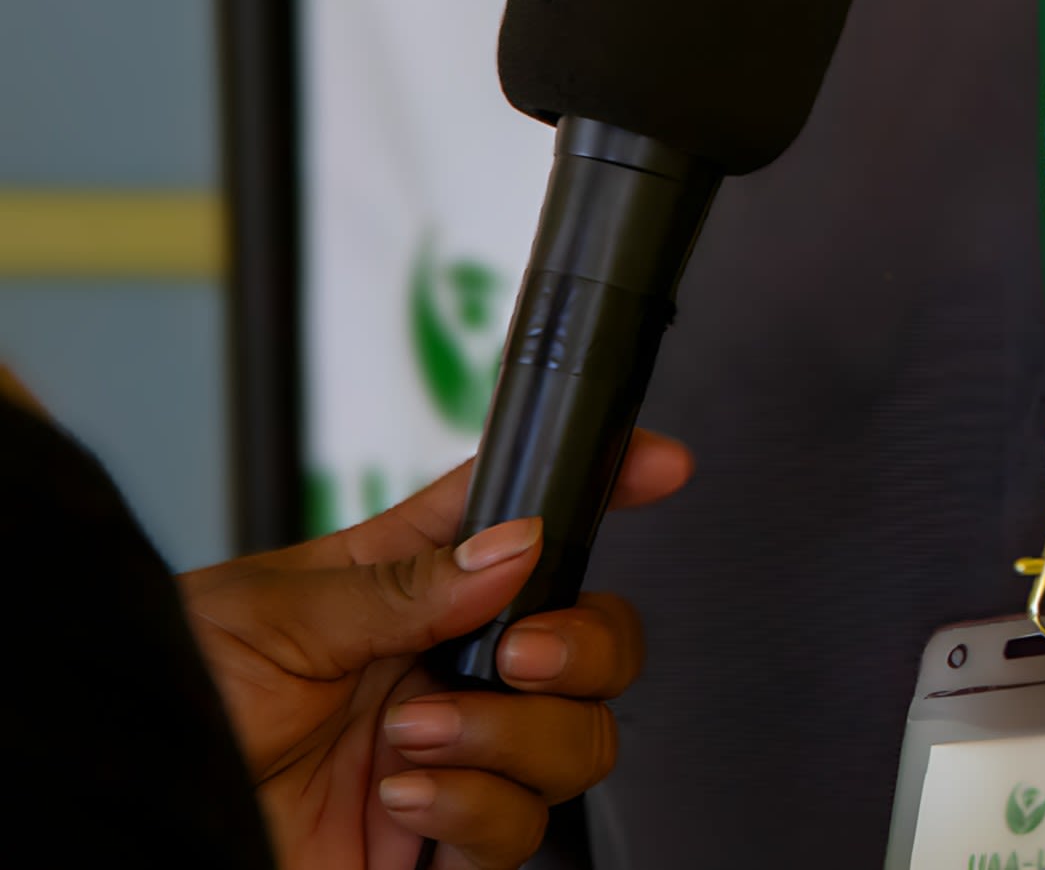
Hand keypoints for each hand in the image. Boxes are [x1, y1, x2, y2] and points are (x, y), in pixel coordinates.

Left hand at [178, 434, 691, 869]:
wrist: (131, 816)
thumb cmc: (172, 699)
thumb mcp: (273, 614)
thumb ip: (403, 584)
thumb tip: (518, 545)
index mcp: (407, 591)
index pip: (523, 518)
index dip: (603, 483)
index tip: (659, 466)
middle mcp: (445, 673)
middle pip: (592, 644)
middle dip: (586, 644)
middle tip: (521, 654)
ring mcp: (452, 760)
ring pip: (580, 741)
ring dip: (512, 737)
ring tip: (416, 737)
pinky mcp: (440, 844)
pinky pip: (521, 830)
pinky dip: (478, 807)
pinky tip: (407, 796)